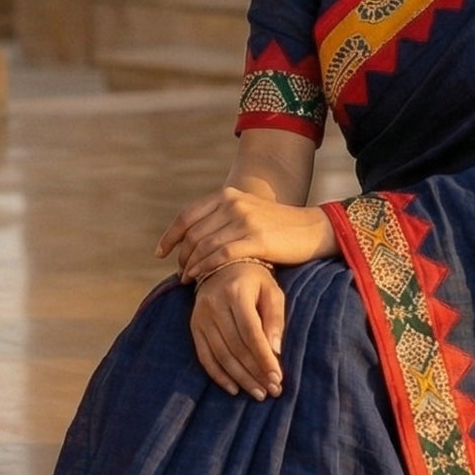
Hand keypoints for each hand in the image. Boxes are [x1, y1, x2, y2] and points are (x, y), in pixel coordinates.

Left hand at [157, 185, 338, 281]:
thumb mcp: (248, 213)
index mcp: (228, 194)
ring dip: (191, 265)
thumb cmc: (279, 228)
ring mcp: (245, 220)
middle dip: (181, 256)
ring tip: (187, 280)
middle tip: (179, 272)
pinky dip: (206, 268)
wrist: (313, 229)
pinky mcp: (256, 238)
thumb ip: (223, 218)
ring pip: (204, 245)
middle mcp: (233, 203)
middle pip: (193, 233)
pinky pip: (221, 255)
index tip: (161, 252)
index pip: (187, 216)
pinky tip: (201, 279)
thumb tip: (195, 237)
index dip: (170, 236)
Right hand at [191, 261, 284, 398]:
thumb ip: (275, 318)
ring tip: (258, 393)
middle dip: (255, 373)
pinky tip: (233, 389)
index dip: (264, 358)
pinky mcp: (194, 326)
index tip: (277, 378)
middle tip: (272, 391)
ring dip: (240, 378)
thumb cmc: (254, 280)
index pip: (251, 333)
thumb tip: (275, 350)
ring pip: (221, 355)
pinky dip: (218, 375)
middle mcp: (214, 305)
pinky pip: (204, 356)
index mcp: (236, 293)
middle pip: (236, 348)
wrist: (222, 264)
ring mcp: (201, 317)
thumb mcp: (272, 291)